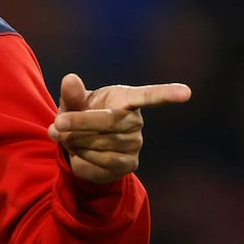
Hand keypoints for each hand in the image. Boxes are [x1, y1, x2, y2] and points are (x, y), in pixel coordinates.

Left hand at [48, 74, 190, 184]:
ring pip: (103, 142)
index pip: (149, 95)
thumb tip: (69, 79)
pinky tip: (77, 151)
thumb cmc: (80, 115)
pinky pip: (104, 161)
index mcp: (127, 98)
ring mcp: (135, 144)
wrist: (80, 147)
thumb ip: (73, 94)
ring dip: (76, 141)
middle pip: (112, 121)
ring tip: (63, 136)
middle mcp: (136, 120)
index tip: (185, 92)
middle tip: (57, 124)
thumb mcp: (72, 103)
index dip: (167, 93)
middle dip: (80, 123)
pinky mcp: (129, 164)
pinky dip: (83, 156)